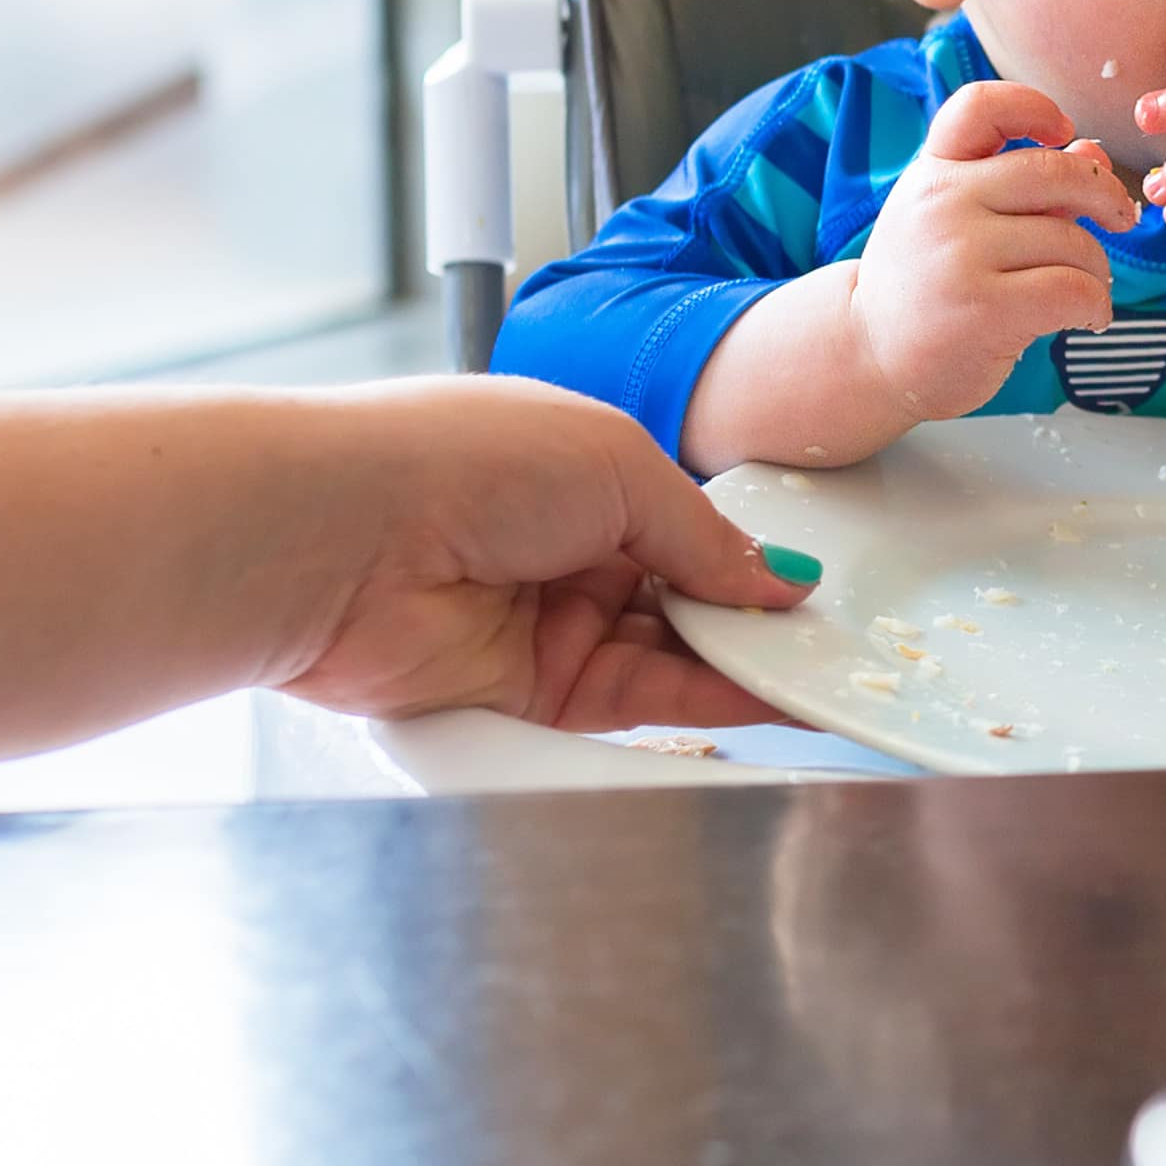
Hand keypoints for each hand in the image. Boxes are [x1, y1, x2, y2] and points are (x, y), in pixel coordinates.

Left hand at [270, 379, 820, 729]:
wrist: (337, 537)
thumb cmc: (454, 461)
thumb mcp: (618, 463)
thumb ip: (704, 533)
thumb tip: (774, 576)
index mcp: (577, 474)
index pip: (685, 526)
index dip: (745, 555)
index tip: (809, 582)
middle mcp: (561, 552)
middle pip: (682, 598)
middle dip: (751, 616)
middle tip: (828, 637)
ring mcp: (545, 625)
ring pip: (668, 655)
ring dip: (739, 663)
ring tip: (814, 671)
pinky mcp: (530, 694)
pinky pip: (635, 704)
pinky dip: (702, 701)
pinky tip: (762, 694)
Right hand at [848, 80, 1129, 425]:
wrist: (874, 356)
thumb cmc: (929, 286)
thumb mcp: (961, 221)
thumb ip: (1026, 187)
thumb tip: (1093, 153)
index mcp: (934, 171)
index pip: (981, 106)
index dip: (1034, 107)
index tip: (1065, 133)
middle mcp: (942, 202)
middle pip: (1053, 172)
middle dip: (1106, 194)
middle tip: (1121, 219)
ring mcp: (959, 254)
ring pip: (1072, 241)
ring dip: (1099, 269)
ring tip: (1087, 291)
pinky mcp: (984, 309)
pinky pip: (1074, 290)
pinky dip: (1097, 305)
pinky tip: (1089, 318)